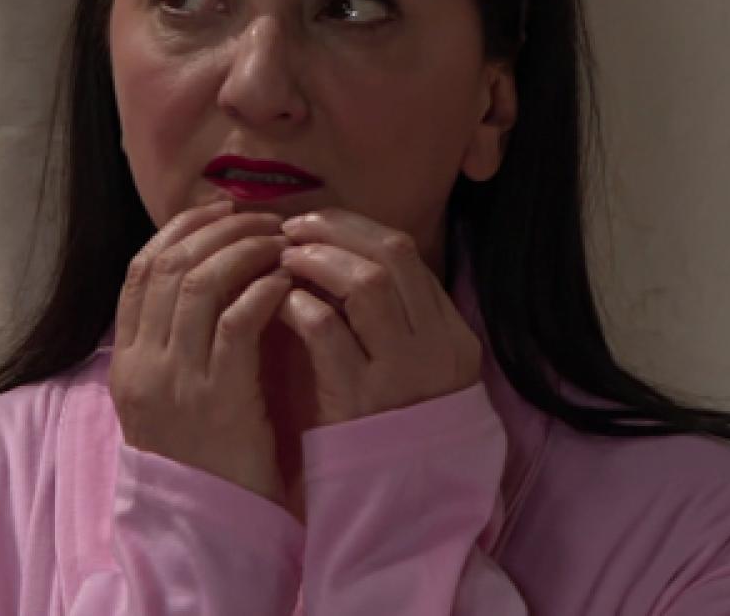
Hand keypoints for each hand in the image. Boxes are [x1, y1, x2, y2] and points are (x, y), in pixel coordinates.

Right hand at [111, 200, 293, 509]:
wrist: (206, 527)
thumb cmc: (202, 458)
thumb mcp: (169, 398)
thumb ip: (175, 344)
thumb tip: (205, 280)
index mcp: (127, 360)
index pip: (139, 271)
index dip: (178, 231)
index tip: (217, 210)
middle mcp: (143, 364)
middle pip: (167, 267)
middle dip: (215, 231)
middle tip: (258, 218)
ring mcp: (176, 381)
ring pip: (197, 285)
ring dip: (240, 252)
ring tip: (276, 242)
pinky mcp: (217, 398)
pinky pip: (234, 324)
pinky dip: (259, 292)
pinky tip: (283, 282)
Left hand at [277, 209, 481, 427]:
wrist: (403, 506)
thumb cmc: (395, 428)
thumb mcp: (413, 368)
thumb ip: (390, 317)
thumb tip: (338, 252)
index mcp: (450, 334)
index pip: (405, 253)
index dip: (353, 228)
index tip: (315, 222)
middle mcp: (436, 347)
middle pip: (388, 257)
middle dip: (334, 232)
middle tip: (291, 229)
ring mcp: (402, 372)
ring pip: (365, 285)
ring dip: (317, 262)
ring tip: (284, 261)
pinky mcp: (361, 399)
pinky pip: (328, 332)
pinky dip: (300, 306)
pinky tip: (279, 304)